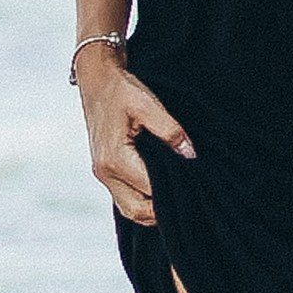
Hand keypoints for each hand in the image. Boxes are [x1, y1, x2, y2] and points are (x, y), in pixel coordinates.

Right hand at [78, 54, 195, 224]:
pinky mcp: (105, 171)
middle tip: (191, 199)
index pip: (151, 190)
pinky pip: (125, 198)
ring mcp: (102, 174)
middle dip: (163, 210)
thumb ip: (171, 131)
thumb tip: (191, 155)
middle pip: (138, 211)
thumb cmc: (121, 90)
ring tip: (178, 195)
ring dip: (152, 209)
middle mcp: (105, 172)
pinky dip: (143, 201)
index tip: (196, 186)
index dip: (175, 190)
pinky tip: (162, 189)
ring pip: (130, 209)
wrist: (96, 80)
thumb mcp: (148, 104)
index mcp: (115, 159)